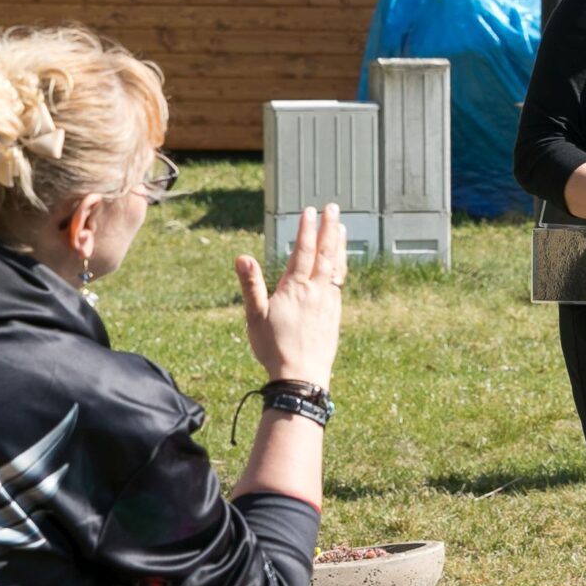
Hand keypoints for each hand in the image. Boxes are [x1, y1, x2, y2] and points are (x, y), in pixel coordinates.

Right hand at [237, 203, 344, 385]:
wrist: (302, 377)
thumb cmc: (274, 348)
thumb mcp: (255, 316)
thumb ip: (251, 285)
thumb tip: (242, 257)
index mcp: (295, 289)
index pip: (302, 252)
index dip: (306, 230)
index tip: (310, 211)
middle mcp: (316, 291)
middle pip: (325, 253)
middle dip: (328, 228)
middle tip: (333, 208)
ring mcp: (328, 302)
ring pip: (336, 266)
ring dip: (338, 245)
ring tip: (342, 228)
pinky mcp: (334, 314)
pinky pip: (339, 282)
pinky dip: (340, 266)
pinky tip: (339, 263)